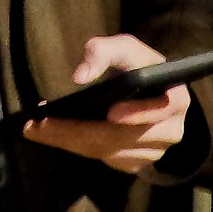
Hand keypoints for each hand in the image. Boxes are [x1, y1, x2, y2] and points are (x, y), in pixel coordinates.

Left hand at [21, 33, 190, 174]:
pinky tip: (54, 135)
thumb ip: (103, 51)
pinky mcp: (137, 163)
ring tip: (37, 128)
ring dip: (70, 141)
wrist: (150, 91)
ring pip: (108, 152)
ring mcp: (154, 153)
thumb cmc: (136, 65)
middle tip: (39, 124)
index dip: (136, 113)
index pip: (159, 110)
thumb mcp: (125, 48)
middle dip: (76, 132)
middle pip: (120, 138)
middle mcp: (170, 132)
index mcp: (175, 99)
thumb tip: (80, 77)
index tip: (110, 112)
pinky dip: (77, 147)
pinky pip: (104, 159)